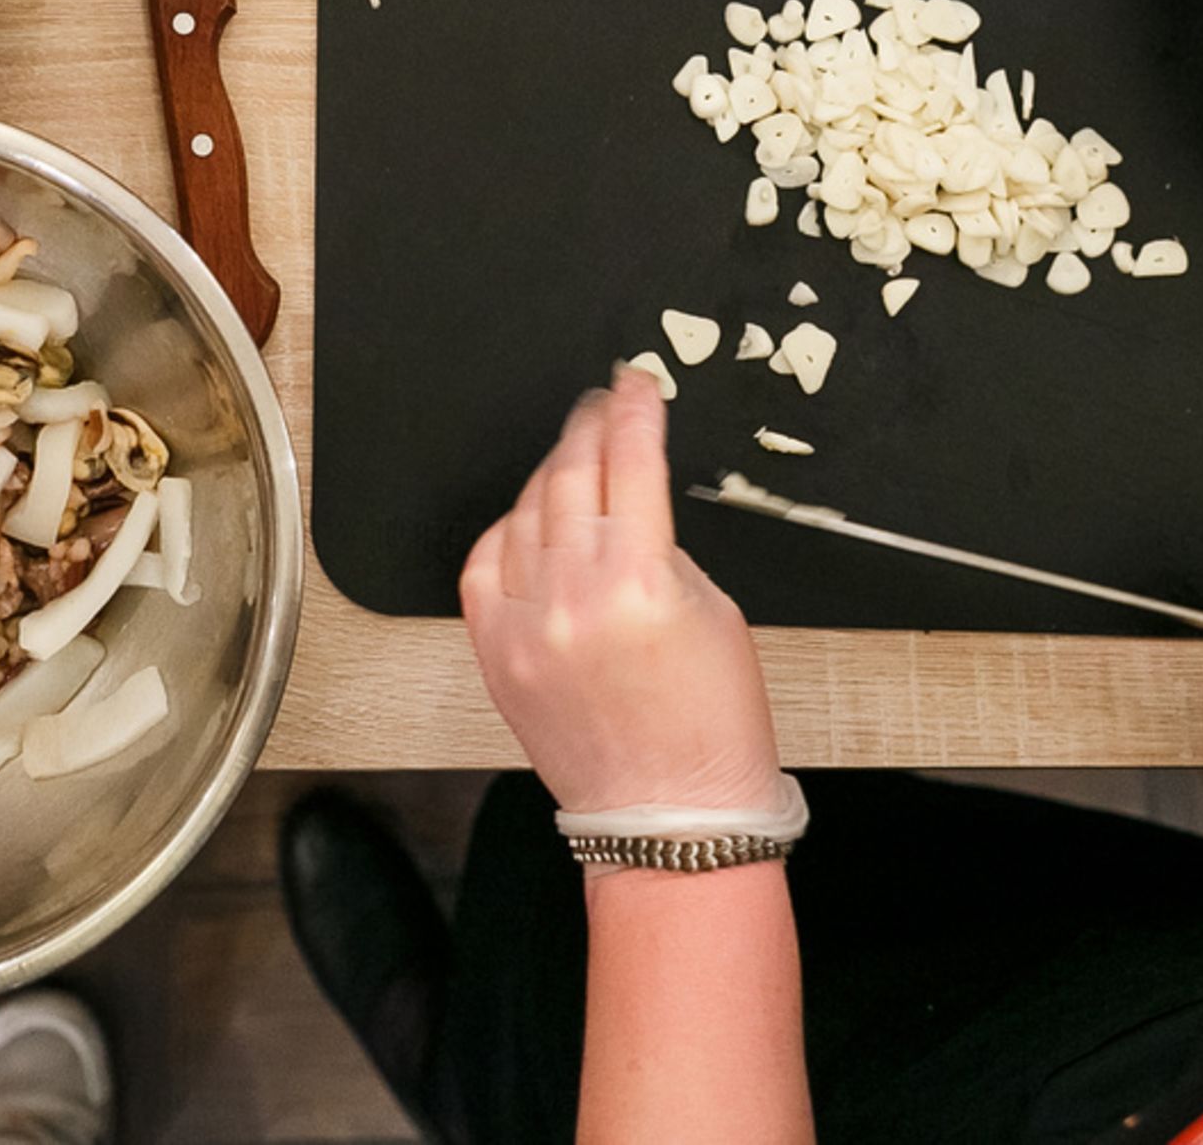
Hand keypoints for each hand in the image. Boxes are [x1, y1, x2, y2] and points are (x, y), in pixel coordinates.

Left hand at [460, 371, 783, 816]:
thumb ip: (665, 549)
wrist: (669, 816)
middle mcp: (574, 596)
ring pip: (527, 512)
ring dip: (552, 476)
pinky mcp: (496, 651)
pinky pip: (485, 563)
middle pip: (573, 474)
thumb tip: (632, 501)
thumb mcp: (717, 614)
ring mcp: (526, 624)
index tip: (634, 384)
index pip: (632, 461)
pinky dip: (507, 531)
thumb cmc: (710, 729)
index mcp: (642, 582)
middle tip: (600, 406)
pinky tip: (529, 520)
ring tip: (573, 461)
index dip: (633, 410)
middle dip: (589, 429)